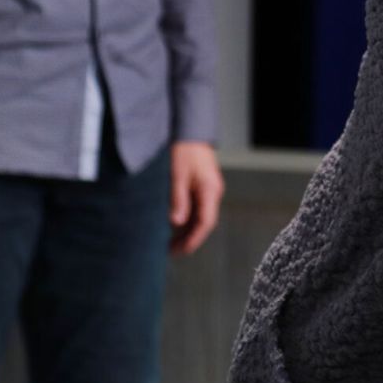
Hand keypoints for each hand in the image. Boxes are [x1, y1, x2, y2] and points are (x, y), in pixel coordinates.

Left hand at [169, 141, 223, 255]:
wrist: (190, 129)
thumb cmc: (183, 150)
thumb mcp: (177, 175)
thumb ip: (178, 199)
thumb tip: (176, 223)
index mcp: (210, 190)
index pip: (206, 222)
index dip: (194, 239)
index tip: (180, 252)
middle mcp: (213, 191)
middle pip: (204, 222)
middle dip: (189, 239)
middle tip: (170, 252)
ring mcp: (208, 189)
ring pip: (200, 216)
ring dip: (187, 230)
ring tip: (169, 243)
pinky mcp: (202, 186)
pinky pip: (196, 208)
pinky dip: (186, 219)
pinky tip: (173, 226)